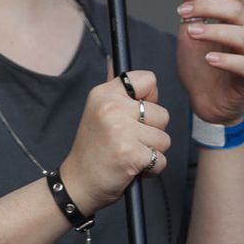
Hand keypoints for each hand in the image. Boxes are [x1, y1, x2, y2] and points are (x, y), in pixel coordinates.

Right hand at [60, 69, 170, 212]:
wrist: (78, 182)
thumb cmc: (93, 149)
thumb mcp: (97, 111)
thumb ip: (115, 90)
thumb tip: (115, 61)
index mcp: (103, 94)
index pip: (148, 80)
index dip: (147, 99)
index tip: (133, 113)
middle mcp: (110, 107)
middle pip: (162, 113)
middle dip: (152, 131)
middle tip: (127, 140)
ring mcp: (120, 130)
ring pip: (165, 138)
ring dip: (152, 152)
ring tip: (129, 154)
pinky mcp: (130, 154)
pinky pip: (162, 159)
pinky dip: (151, 169)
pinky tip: (131, 167)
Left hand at [175, 0, 243, 124]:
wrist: (207, 102)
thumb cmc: (202, 66)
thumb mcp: (191, 30)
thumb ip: (194, 3)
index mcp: (237, 22)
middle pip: (239, 11)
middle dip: (209, 7)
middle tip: (183, 12)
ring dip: (216, 31)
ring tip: (191, 32)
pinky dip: (227, 60)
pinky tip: (209, 58)